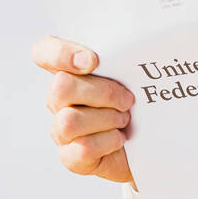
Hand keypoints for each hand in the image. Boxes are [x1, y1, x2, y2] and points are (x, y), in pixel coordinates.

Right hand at [31, 36, 136, 185]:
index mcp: (70, 72)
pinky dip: (108, 142)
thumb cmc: (141, 105)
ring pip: (69, 120)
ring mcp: (61, 129)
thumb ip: (130, 56)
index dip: (61, 53)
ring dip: (107, 119)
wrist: (153, 147)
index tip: (93, 60)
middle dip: (103, 92)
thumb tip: (151, 41)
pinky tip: (120, 139)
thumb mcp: (137, 76)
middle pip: (61, 86)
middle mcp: (59, 99)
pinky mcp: (71, 157)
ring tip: (124, 120)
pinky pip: (83, 148)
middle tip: (128, 100)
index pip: (45, 52)